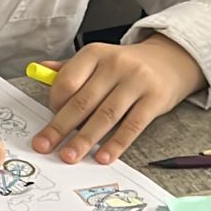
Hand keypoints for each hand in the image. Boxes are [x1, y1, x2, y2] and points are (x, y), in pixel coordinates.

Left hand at [30, 36, 204, 165]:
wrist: (171, 59)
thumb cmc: (126, 64)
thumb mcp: (98, 58)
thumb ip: (70, 68)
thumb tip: (39, 70)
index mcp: (94, 54)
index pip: (67, 81)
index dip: (54, 103)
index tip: (48, 119)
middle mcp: (115, 65)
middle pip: (83, 101)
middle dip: (60, 127)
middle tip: (45, 146)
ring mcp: (137, 81)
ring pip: (105, 115)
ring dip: (85, 139)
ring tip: (70, 156)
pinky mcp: (155, 99)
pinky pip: (132, 125)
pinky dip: (116, 143)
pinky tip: (103, 157)